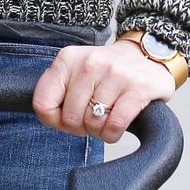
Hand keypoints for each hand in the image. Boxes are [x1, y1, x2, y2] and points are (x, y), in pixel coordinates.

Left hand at [32, 37, 178, 143]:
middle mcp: (90, 63)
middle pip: (70, 118)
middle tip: (92, 118)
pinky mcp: (137, 88)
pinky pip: (115, 125)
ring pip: (93, 123)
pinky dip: (113, 133)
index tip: (66, 118)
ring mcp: (115, 74)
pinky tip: (117, 124)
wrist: (147, 56)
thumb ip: (56, 93)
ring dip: (99, 130)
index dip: (54, 120)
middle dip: (80, 127)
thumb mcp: (75, 72)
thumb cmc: (106, 72)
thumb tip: (50, 118)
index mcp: (68, 59)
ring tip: (106, 117)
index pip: (43, 103)